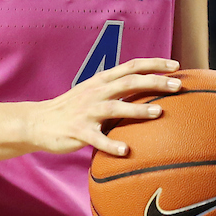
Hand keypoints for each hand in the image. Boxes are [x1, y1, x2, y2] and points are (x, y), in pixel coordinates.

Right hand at [26, 59, 181, 155]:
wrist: (37, 122)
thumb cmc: (71, 109)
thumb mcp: (93, 92)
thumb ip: (115, 89)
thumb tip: (144, 89)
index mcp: (101, 81)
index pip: (131, 66)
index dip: (154, 64)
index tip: (176, 65)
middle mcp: (96, 92)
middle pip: (129, 82)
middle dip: (155, 82)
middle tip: (178, 86)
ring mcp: (86, 111)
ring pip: (115, 107)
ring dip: (138, 110)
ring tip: (159, 113)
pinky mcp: (78, 131)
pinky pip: (97, 138)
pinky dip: (111, 144)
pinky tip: (125, 151)